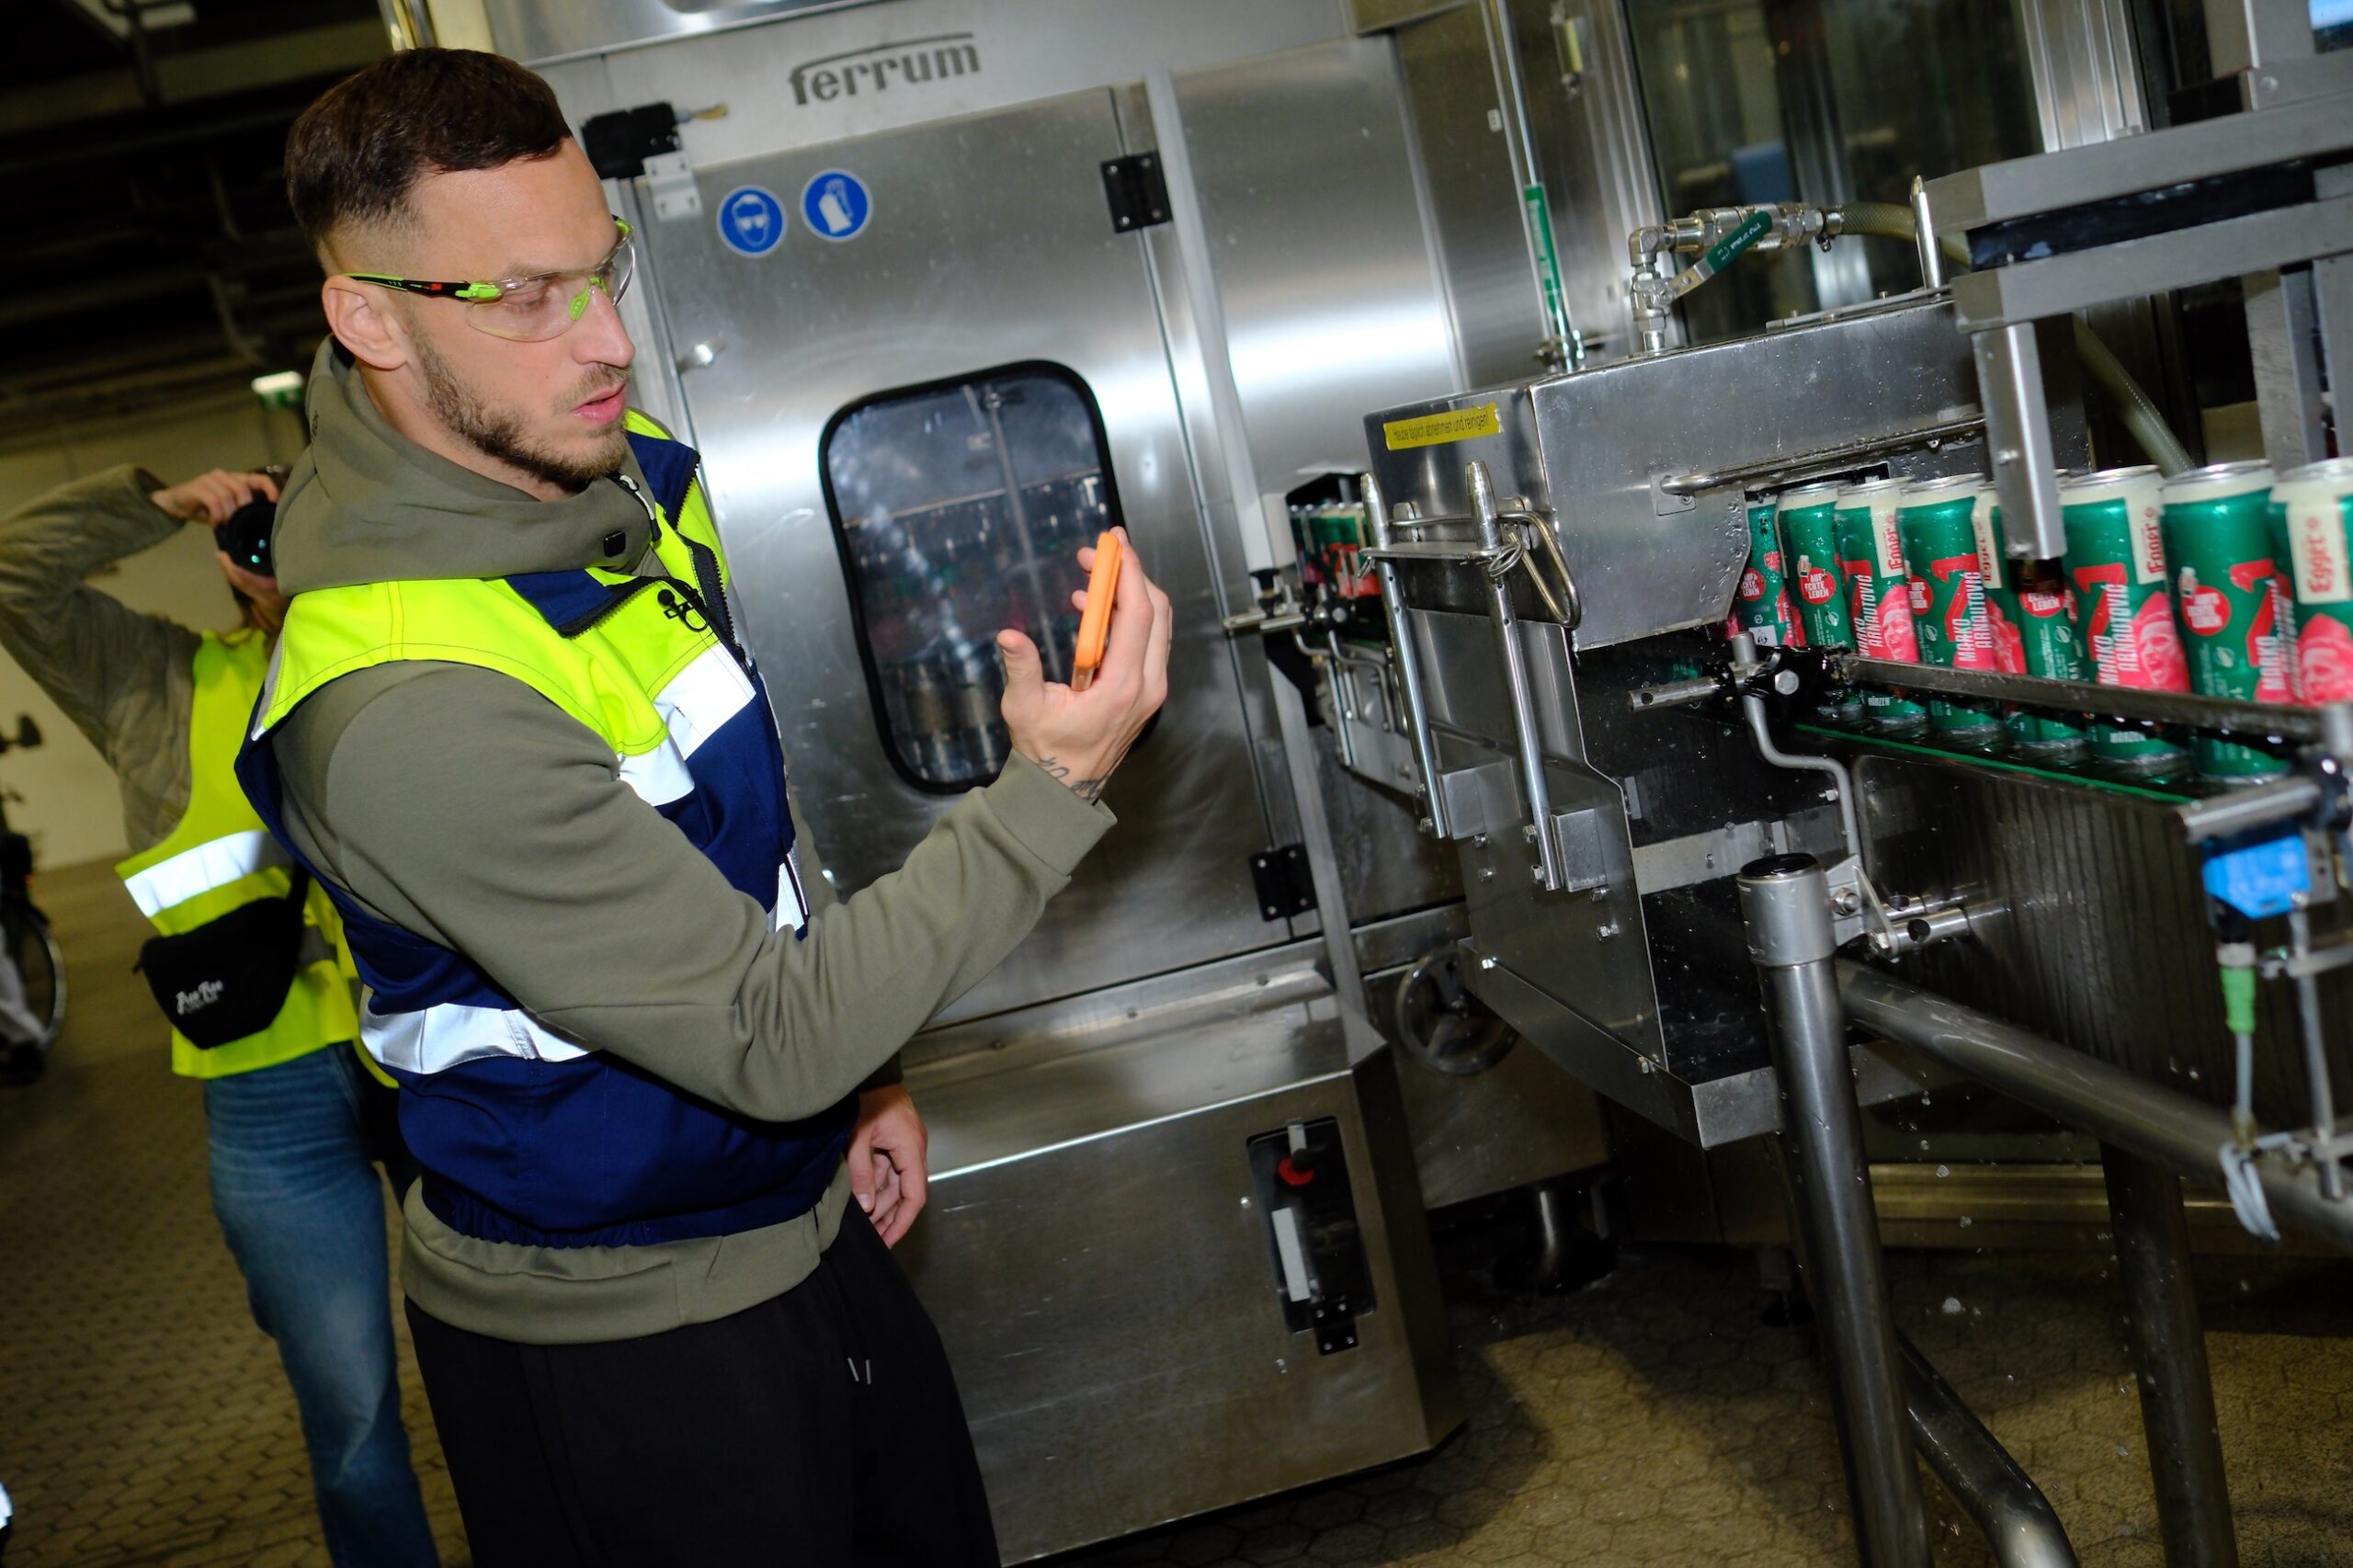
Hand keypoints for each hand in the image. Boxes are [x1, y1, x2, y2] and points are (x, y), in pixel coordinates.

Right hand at [151, 469, 276, 526]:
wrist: (175, 504)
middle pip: (243, 490)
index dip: (270, 489)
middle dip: (243, 509)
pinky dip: (217, 515)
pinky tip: (216, 523)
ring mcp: (210, 480)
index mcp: (236, 480)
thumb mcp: (227, 511)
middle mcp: (224, 476)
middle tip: (238, 524)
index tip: (274, 504)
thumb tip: (262, 524)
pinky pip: (214, 501)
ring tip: (224, 524)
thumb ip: (242, 512)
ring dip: (228, 514)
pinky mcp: (197, 487)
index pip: (259, 479)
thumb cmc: (205, 509)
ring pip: (228, 496)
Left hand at [848, 1083, 928, 1246]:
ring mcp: (904, 1144)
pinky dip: (877, 1184)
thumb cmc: (865, 1097)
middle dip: (889, 1217)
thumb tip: (866, 1205)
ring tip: (864, 1223)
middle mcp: (913, 1149)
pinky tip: (862, 1199)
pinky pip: (889, 1168)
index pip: (914, 1196)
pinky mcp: (894, 1140)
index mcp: (911, 1149)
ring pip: (896, 1182)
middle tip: (872, 1238)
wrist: (869, 1069)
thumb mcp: (858, 1137)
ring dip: (881, 1202)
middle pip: (906, 1193)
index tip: (887, 1241)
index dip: (902, 1222)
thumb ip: (862, 1172)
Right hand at [997, 527, 1171, 803]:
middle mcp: (1147, 685)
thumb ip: (1021, 668)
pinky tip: (1093, 610)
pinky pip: (1148, 641)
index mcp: (1123, 687)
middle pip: (1156, 611)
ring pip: (1157, 624)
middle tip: (1099, 553)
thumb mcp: (1025, 708)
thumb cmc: (1046, 750)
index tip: (1113, 544)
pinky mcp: (1147, 691)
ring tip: (1090, 577)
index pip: (1137, 614)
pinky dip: (1128, 616)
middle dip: (1129, 574)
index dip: (1128, 572)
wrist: (1066, 788)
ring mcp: (1152, 689)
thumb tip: (1009, 635)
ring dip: (1128, 593)